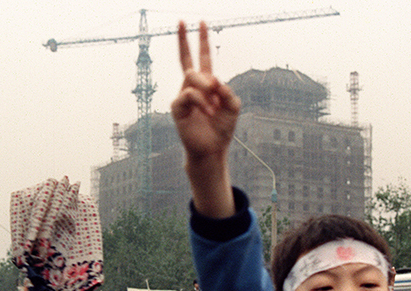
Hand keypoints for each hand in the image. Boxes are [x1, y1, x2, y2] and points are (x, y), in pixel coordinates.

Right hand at [171, 21, 239, 217]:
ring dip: (207, 88)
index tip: (200, 22)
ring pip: (193, 77)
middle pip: (187, 60)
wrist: (212, 148)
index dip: (202, 41)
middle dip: (185, 40)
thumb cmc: (222, 129)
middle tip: (181, 21)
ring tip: (214, 106)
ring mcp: (184, 96)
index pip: (203, 58)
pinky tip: (208, 111)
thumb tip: (213, 81)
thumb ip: (227, 91)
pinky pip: (189, 94)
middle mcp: (193, 87)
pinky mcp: (178, 107)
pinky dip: (202, 101)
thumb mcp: (233, 106)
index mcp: (207, 84)